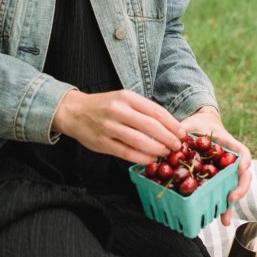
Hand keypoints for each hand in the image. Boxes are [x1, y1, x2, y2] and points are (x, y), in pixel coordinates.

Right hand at [52, 88, 182, 163]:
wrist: (74, 112)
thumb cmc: (105, 106)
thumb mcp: (124, 99)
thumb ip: (143, 110)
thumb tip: (169, 126)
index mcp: (127, 97)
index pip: (155, 111)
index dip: (172, 124)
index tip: (182, 133)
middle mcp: (118, 110)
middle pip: (150, 126)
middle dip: (168, 138)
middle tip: (177, 146)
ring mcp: (109, 127)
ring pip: (139, 141)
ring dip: (157, 149)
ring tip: (166, 152)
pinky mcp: (102, 143)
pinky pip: (126, 152)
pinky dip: (141, 157)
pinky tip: (150, 159)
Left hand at [180, 106, 251, 225]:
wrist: (198, 129)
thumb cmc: (197, 126)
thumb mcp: (191, 125)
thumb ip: (183, 132)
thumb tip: (171, 143)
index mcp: (228, 146)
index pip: (242, 153)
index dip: (244, 160)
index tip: (243, 167)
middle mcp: (230, 161)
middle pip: (243, 175)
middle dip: (240, 187)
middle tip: (231, 197)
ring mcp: (224, 172)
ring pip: (233, 188)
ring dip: (231, 204)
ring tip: (225, 218)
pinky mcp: (215, 181)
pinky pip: (220, 194)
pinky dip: (221, 208)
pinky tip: (223, 221)